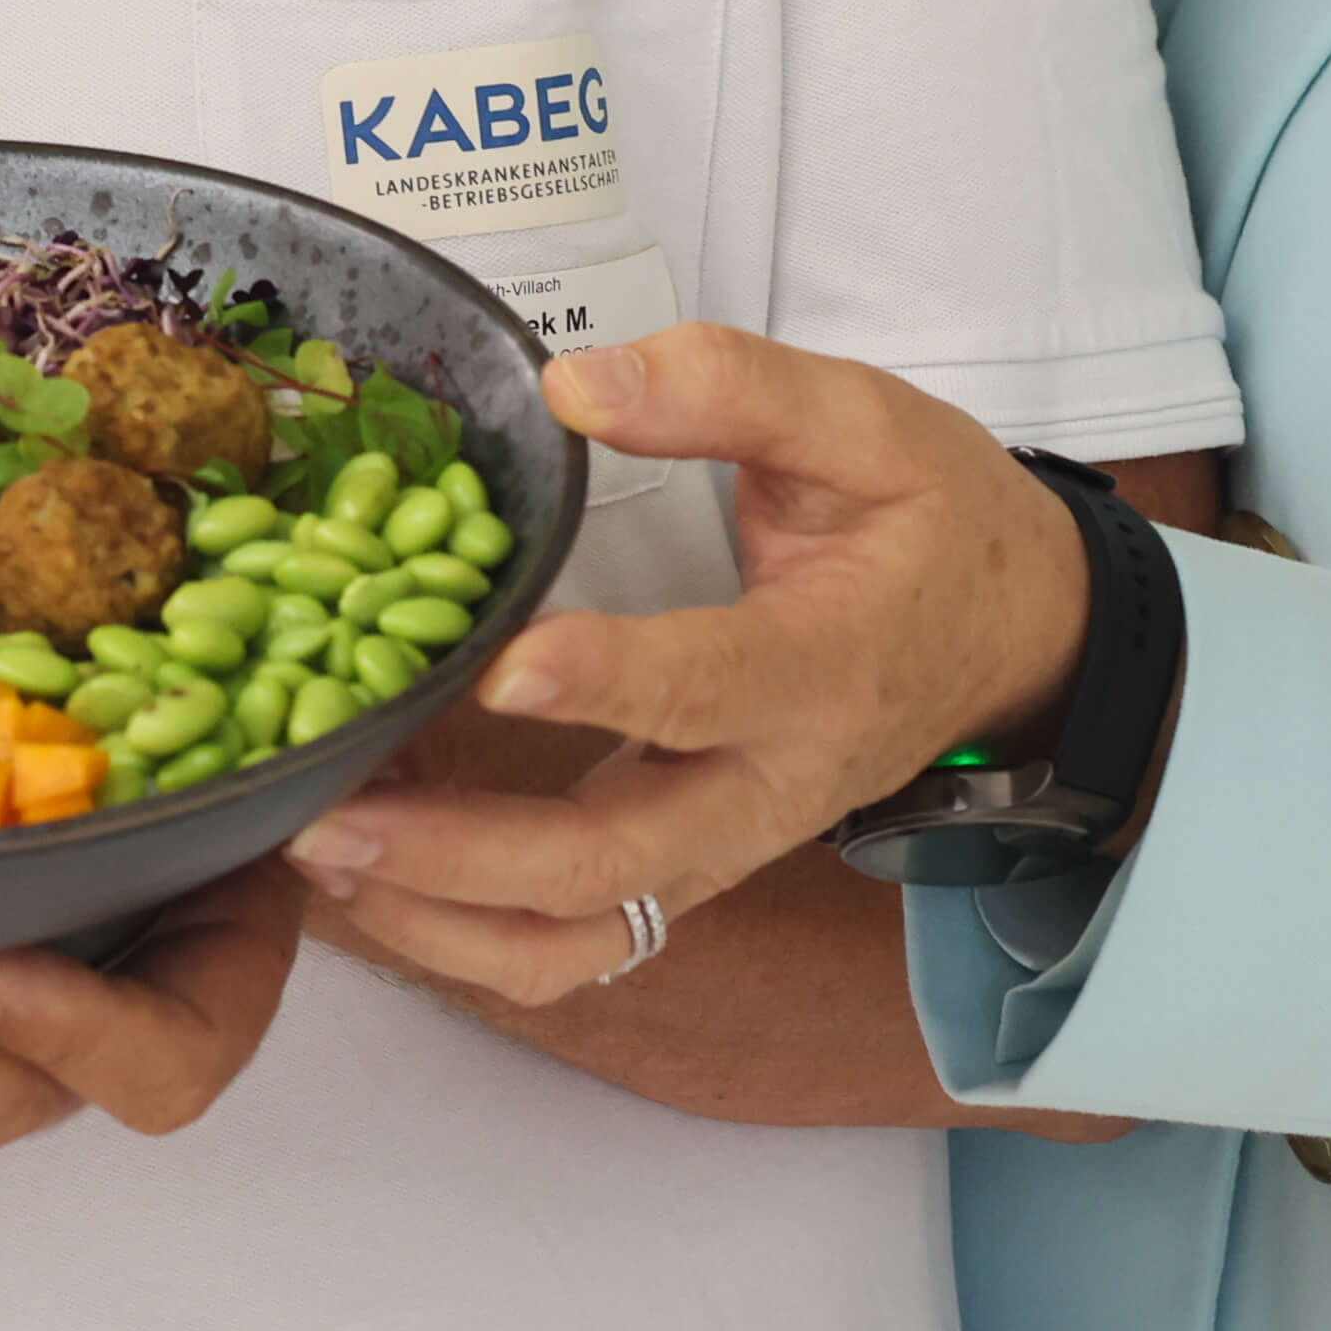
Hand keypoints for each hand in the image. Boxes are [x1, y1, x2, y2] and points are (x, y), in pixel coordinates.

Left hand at [277, 322, 1087, 1017]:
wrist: (1013, 641)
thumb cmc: (932, 525)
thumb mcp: (866, 421)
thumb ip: (726, 388)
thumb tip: (574, 385)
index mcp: (824, 664)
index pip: (708, 686)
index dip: (606, 682)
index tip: (499, 662)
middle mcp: (770, 786)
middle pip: (615, 863)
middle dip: (462, 855)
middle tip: (328, 809)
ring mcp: (724, 848)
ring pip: (579, 938)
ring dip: (441, 919)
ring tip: (317, 853)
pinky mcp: (687, 873)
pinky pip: (574, 946)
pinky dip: (462, 934)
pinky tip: (367, 874)